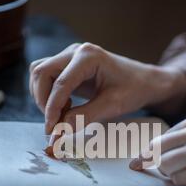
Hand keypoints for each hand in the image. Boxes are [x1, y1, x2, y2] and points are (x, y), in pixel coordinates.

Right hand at [29, 43, 185, 133]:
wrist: (145, 82)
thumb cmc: (134, 90)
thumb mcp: (111, 106)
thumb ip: (83, 118)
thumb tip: (58, 134)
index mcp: (88, 56)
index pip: (60, 83)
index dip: (52, 109)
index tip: (51, 130)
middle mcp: (75, 51)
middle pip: (41, 73)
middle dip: (43, 101)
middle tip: (54, 124)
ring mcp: (70, 56)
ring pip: (40, 74)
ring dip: (43, 97)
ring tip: (63, 114)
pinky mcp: (68, 65)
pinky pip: (47, 77)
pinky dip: (48, 94)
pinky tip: (66, 106)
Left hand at [137, 107, 185, 185]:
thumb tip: (168, 148)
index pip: (165, 136)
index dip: (154, 151)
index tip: (138, 161)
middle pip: (157, 149)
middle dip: (151, 162)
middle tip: (143, 169)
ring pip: (165, 166)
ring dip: (170, 175)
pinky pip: (179, 181)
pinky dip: (182, 184)